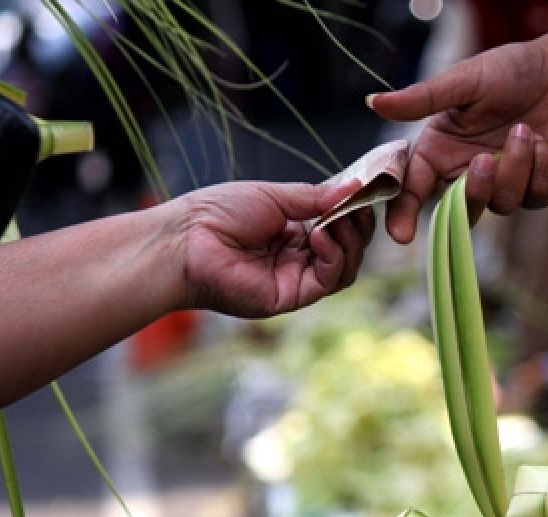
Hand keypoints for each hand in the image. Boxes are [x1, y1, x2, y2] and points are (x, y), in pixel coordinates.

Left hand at [172, 181, 374, 317]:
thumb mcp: (274, 196)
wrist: (186, 241)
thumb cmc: (218, 214)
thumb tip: (355, 188)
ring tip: (336, 220)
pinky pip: (327, 281)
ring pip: (344, 268)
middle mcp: (297, 259)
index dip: (352, 213)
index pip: (338, 228)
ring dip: (349, 242)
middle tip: (356, 206)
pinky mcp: (291, 297)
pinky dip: (333, 256)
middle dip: (357, 227)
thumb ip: (315, 197)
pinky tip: (321, 235)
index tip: (362, 193)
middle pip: (348, 250)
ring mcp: (295, 280)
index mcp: (292, 233)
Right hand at [368, 39, 547, 242]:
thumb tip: (373, 101)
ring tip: (526, 130)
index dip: (403, 214)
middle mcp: (469, 173)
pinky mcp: (538, 187)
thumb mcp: (463, 80)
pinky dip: (542, 168)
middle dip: (475, 191)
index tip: (401, 235)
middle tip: (485, 159)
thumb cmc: (508, 70)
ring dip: (516, 167)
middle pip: (461, 211)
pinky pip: (535, 197)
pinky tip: (546, 141)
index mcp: (441, 151)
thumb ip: (422, 98)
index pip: (414, 189)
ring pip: (503, 204)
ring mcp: (505, 184)